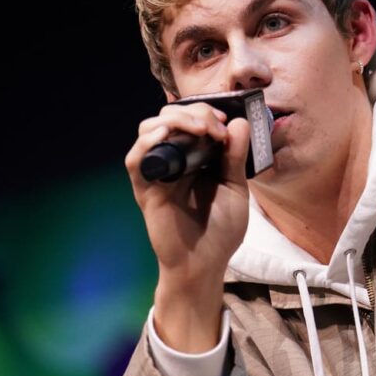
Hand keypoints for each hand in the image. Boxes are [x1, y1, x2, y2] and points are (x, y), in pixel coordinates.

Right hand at [124, 102, 250, 350]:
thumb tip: (240, 122)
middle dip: (193, 112)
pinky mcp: (146, 190)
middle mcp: (174, 161)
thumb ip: (234, 157)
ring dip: (174, 121)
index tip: (225, 121)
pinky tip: (166, 137)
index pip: (190, 120)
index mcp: (196, 157)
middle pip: (169, 118)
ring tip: (199, 129)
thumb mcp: (235, 187)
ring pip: (149, 130)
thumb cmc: (221, 229)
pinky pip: (136, 160)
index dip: (205, 112)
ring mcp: (158, 174)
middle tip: (215, 126)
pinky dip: (147, 143)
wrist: (207, 263)